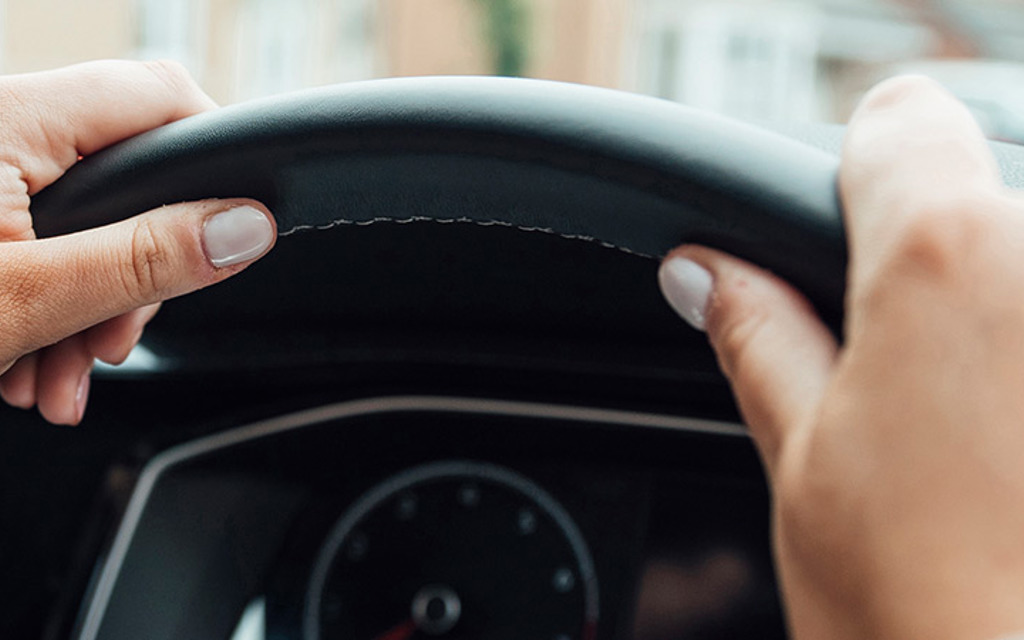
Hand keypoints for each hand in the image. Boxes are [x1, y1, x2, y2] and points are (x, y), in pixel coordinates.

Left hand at [0, 61, 274, 424]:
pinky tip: (29, 361)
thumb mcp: (26, 297)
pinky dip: (48, 303)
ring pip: (84, 221)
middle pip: (127, 177)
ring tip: (58, 376)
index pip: (160, 97)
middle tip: (116, 340)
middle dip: (137, 272)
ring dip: (91, 306)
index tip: (231, 228)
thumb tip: (245, 227)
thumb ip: (147, 259)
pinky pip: (38, 239)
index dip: (213, 159)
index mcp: (10, 117)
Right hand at [659, 76, 1023, 639]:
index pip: (901, 121)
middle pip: (979, 188)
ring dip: (998, 312)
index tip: (840, 232)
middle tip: (898, 376)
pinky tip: (1015, 447)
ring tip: (977, 433)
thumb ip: (755, 335)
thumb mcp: (802, 462)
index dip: (856, 174)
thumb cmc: (924, 621)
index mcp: (946, 260)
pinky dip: (1023, 352)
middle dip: (927, 259)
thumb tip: (701, 275)